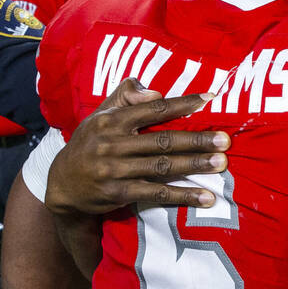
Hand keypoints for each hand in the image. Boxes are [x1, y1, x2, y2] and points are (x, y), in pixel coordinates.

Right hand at [45, 77, 229, 215]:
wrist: (62, 185)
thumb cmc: (89, 144)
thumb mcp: (99, 115)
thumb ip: (125, 97)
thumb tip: (155, 92)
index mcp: (111, 120)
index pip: (153, 109)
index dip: (182, 104)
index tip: (210, 98)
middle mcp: (112, 143)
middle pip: (163, 140)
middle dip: (196, 139)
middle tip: (225, 140)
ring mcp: (115, 170)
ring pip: (162, 166)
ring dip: (194, 165)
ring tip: (221, 163)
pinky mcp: (119, 193)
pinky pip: (156, 194)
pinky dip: (182, 195)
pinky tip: (205, 196)